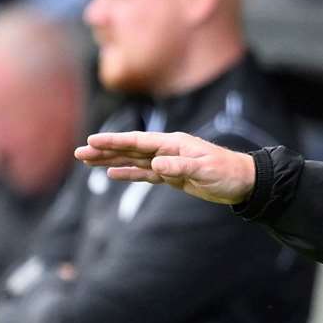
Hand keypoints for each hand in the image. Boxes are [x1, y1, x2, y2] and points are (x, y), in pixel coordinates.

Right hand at [75, 130, 256, 204]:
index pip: (137, 141)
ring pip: (133, 160)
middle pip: (129, 148)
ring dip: (110, 160)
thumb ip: (181, 166)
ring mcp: (168, 162)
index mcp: (173, 143)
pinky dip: (128, 173)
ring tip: (87, 160)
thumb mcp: (205, 170)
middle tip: (78, 152)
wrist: (244, 182)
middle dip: (104, 149)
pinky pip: (144, 174)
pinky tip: (111, 174)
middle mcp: (167, 149)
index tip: (92, 140)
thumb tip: (156, 164)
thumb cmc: (227, 173)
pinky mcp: (172, 175)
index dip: (114, 141)